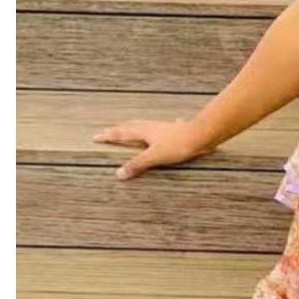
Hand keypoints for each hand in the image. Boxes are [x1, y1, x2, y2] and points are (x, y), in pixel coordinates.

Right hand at [92, 117, 214, 180]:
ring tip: (131, 127)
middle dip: (118, 129)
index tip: (95, 137)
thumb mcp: (154, 157)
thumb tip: (119, 174)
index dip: (108, 136)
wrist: (202, 134)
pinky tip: (169, 125)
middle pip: (131, 126)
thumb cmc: (179, 145)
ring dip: (135, 127)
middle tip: (109, 130)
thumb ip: (137, 164)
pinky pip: (163, 128)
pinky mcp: (176, 130)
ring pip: (145, 125)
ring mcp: (164, 127)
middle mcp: (152, 127)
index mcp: (144, 132)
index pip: (121, 133)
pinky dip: (160, 128)